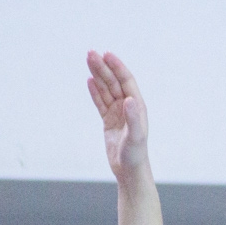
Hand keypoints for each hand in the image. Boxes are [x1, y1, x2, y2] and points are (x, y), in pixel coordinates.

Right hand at [86, 50, 149, 179]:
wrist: (129, 171)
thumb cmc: (135, 155)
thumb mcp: (135, 137)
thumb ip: (133, 118)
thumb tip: (129, 99)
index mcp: (137, 107)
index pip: (126, 81)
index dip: (117, 67)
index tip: (106, 54)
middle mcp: (129, 107)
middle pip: (114, 82)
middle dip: (103, 67)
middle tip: (90, 53)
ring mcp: (118, 113)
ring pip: (106, 90)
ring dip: (98, 75)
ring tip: (88, 60)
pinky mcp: (109, 121)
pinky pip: (101, 102)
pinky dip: (95, 91)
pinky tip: (89, 80)